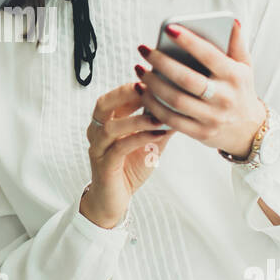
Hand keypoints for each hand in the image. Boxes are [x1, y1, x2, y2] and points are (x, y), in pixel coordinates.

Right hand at [81, 82, 177, 228]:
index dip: (133, 85)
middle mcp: (97, 132)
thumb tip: (181, 106)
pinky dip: (139, 139)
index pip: (115, 96)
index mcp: (107, 122)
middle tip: (149, 89)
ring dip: (136, 119)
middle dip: (126, 93)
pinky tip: (156, 135)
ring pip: (110, 126)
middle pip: (104, 104)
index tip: (156, 78)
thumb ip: (159, 125)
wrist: (113, 201)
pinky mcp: (104, 165)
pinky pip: (119, 148)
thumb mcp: (149, 143)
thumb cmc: (128, 169)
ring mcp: (98, 148)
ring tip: (159, 115)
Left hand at [134, 19, 265, 158]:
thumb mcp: (245, 67)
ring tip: (139, 69)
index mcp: (235, 76)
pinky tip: (142, 91)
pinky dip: (153, 105)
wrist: (248, 130)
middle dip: (161, 63)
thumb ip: (236, 44)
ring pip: (175, 100)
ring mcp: (212, 117)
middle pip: (186, 79)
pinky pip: (171, 120)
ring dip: (152, 84)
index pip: (209, 55)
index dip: (189, 41)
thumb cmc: (240, 90)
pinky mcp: (200, 133)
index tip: (169, 28)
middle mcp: (224, 97)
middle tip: (144, 50)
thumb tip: (232, 21)